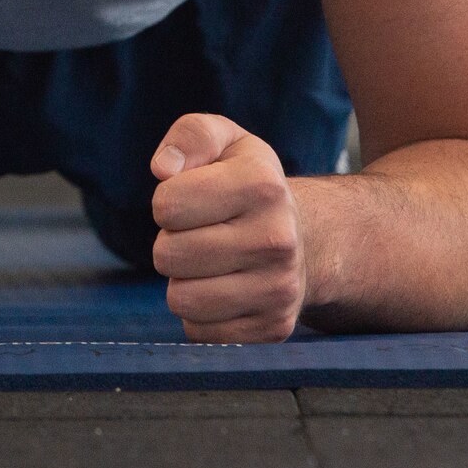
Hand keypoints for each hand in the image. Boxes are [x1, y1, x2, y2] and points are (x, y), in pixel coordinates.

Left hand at [149, 113, 305, 342]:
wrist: (304, 238)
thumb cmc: (249, 185)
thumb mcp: (227, 142)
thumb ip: (191, 136)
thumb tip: (163, 169)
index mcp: (262, 184)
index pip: (167, 205)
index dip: (167, 201)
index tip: (192, 198)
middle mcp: (278, 239)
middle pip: (168, 256)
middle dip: (171, 243)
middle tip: (201, 234)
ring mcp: (279, 288)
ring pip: (182, 300)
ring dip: (183, 281)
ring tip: (211, 263)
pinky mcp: (273, 328)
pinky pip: (199, 332)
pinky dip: (200, 314)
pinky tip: (225, 289)